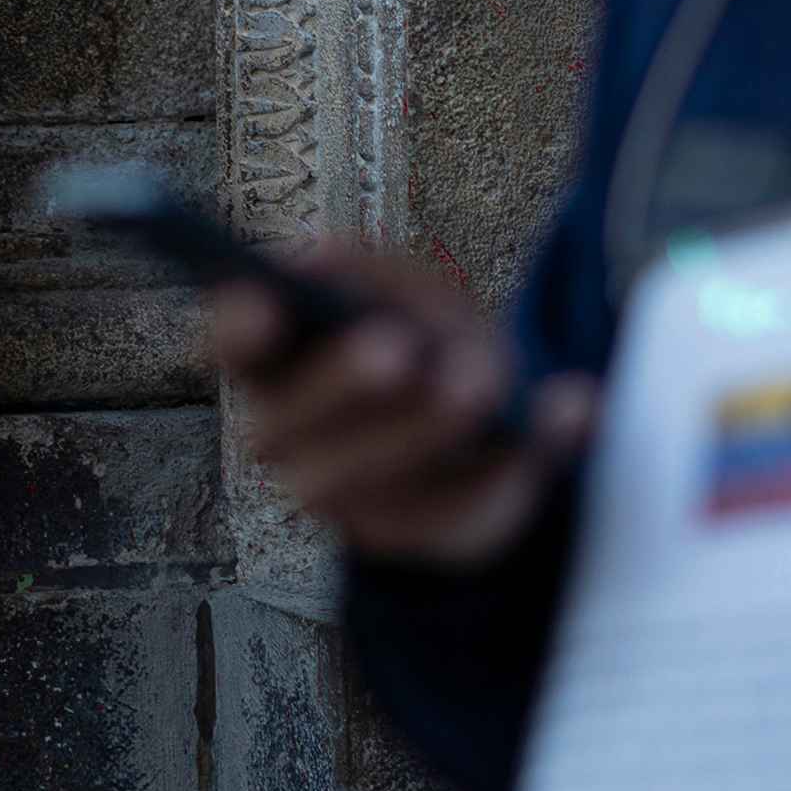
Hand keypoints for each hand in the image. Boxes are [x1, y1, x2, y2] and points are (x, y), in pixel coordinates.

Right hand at [206, 242, 594, 567]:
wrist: (481, 438)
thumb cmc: (432, 345)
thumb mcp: (416, 298)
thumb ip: (382, 277)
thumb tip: (330, 254)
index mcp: (274, 363)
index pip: (227, 346)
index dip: (233, 327)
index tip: (264, 302)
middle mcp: (283, 435)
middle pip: (286, 420)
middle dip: (344, 382)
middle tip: (397, 350)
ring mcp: (337, 496)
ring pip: (354, 477)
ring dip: (420, 431)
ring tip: (474, 388)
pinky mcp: (408, 535)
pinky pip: (445, 512)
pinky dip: (504, 469)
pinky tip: (562, 414)